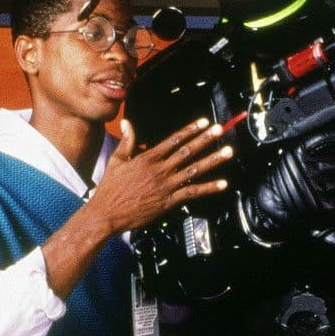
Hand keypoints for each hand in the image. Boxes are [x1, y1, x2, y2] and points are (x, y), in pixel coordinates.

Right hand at [87, 118, 233, 233]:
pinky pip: (193, 193)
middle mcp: (160, 170)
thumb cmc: (110, 189)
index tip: (203, 122)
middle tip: (221, 129)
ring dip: (213, 160)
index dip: (190, 130)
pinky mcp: (168, 202)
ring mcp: (166, 186)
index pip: (174, 140)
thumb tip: (127, 123)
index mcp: (148, 158)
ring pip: (194, 170)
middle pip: (188, 151)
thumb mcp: (116, 161)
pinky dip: (209, 188)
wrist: (106, 213)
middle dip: (206, 139)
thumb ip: (127, 141)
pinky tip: (222, 184)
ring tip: (228, 151)